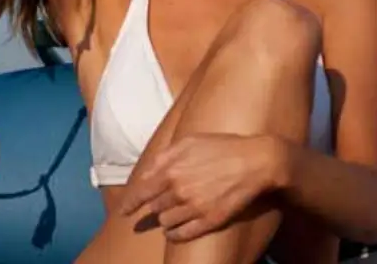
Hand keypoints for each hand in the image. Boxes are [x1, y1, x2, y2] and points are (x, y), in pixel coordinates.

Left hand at [122, 132, 281, 241]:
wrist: (253, 161)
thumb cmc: (219, 146)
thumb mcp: (187, 142)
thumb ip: (163, 157)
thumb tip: (147, 171)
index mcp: (171, 169)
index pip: (142, 192)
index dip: (130, 204)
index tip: (123, 212)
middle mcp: (180, 191)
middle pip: (155, 207)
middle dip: (150, 209)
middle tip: (147, 212)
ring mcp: (196, 207)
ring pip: (167, 222)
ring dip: (164, 221)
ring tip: (166, 218)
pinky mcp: (211, 220)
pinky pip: (185, 233)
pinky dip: (175, 234)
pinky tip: (174, 232)